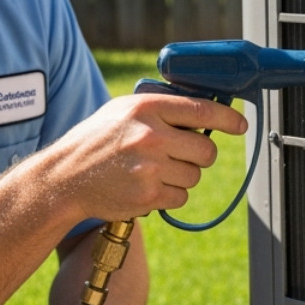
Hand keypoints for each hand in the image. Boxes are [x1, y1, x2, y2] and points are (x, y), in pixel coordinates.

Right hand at [31, 94, 246, 222]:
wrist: (64, 177)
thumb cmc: (96, 140)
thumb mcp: (123, 111)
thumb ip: (160, 109)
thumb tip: (203, 113)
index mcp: (147, 108)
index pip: (202, 110)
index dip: (228, 119)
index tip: (240, 125)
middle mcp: (151, 135)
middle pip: (205, 150)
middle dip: (199, 154)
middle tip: (179, 154)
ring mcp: (150, 167)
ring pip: (195, 175)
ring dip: (181, 175)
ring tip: (153, 170)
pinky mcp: (148, 194)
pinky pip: (181, 196)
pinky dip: (169, 194)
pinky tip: (145, 185)